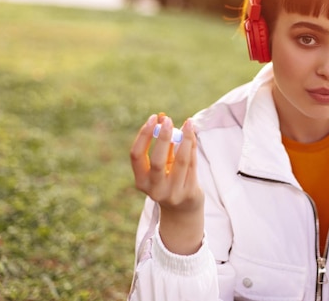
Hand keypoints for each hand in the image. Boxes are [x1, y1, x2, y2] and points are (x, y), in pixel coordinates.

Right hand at [130, 113, 204, 253]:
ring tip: (187, 123)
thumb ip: (164, 145)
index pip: (136, 156)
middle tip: (167, 120)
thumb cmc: (170, 180)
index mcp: (141, 181)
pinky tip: (192, 134)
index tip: (152, 119)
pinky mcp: (189, 192)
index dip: (143, 136)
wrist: (183, 210)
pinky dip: (192, 147)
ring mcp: (172, 193)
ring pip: (180, 161)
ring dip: (184, 139)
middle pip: (157, 161)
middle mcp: (154, 189)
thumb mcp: (162, 166)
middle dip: (162, 138)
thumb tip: (163, 118)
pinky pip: (192, 164)